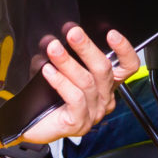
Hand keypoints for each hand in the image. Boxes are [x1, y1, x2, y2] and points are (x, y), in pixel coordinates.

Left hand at [17, 26, 139, 144]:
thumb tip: (56, 39)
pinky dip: (60, 81)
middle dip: (87, 48)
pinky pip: (74, 98)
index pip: (128, 67)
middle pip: (104, 70)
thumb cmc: (48, 97)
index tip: (111, 34)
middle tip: (72, 33)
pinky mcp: (79, 123)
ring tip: (53, 49)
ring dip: (68, 62)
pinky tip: (48, 71)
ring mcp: (93, 113)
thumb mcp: (59, 69)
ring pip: (87, 82)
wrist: (30, 125)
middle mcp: (104, 99)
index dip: (124, 50)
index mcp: (106, 84)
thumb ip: (64, 54)